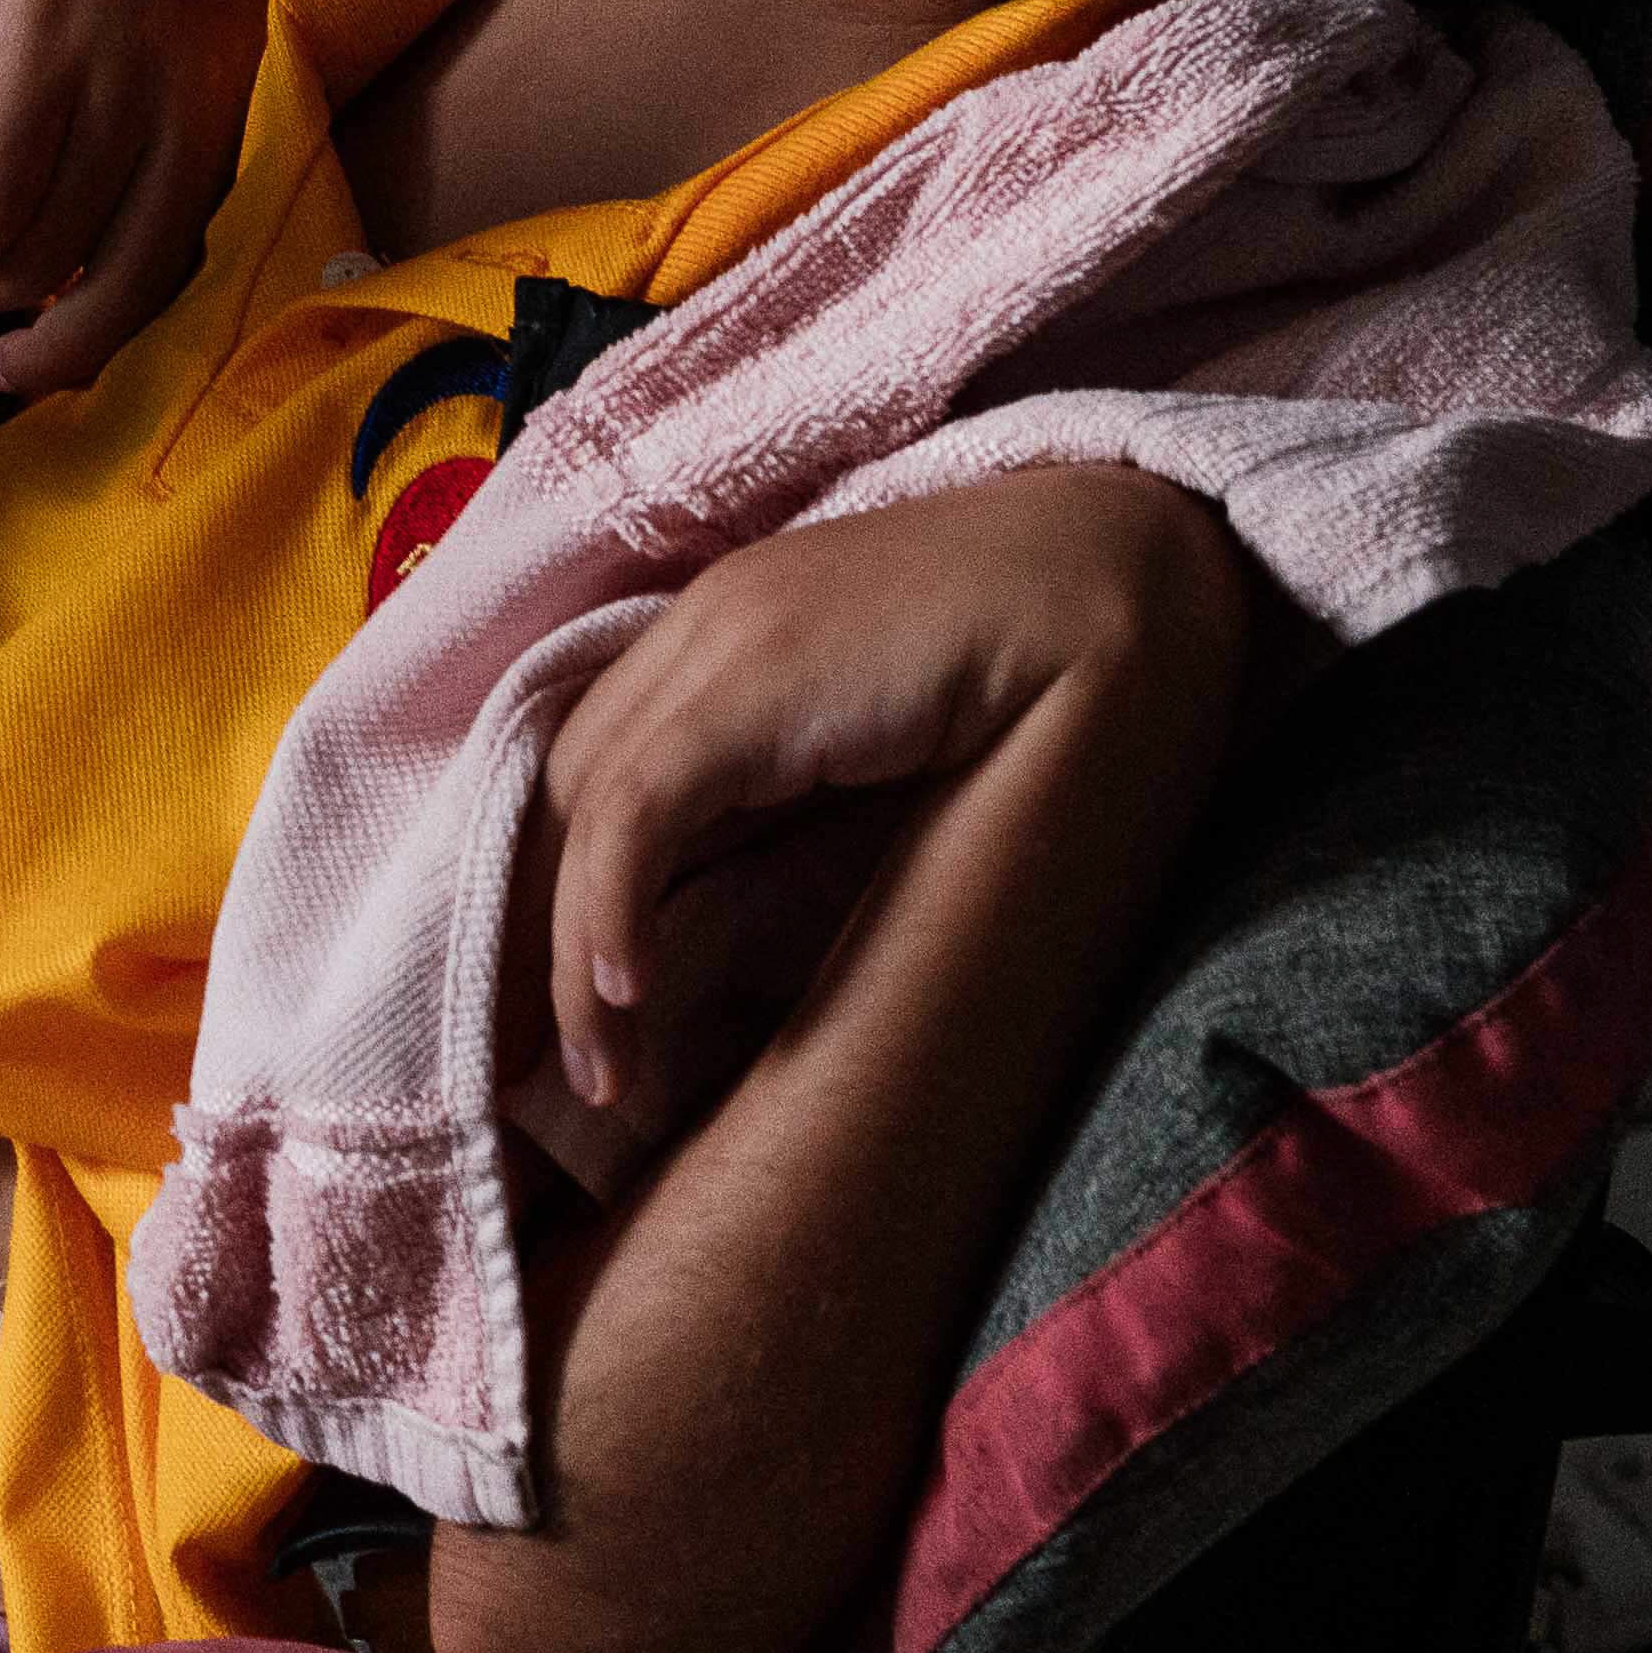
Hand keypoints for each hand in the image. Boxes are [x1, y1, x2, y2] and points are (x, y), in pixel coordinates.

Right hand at [0, 0, 259, 398]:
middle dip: (56, 348)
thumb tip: (112, 233)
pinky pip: (7, 186)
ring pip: (52, 241)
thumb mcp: (176, 25)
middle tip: (0, 371)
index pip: (180, 259)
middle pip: (120, 278)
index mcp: (226, 99)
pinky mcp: (47, 46)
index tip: (53, 364)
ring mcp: (119, 77)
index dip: (112, 332)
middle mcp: (185, 102)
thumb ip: (164, 117)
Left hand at [523, 465, 1260, 1138]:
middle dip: (539, 939)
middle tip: (559, 1070)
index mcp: (715, 637)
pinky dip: (610, 906)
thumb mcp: (867, 753)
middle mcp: (695, 629)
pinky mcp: (752, 671)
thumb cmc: (1017, 678)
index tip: (560, 1017)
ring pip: (585, 810)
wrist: (1112, 574)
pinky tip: (626, 997)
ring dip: (572, 959)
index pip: (587, 775)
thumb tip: (712, 952)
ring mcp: (717, 638)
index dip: (559, 898)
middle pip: (561, 797)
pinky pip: (640, 804)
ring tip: (603, 1077)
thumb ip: (785, 813)